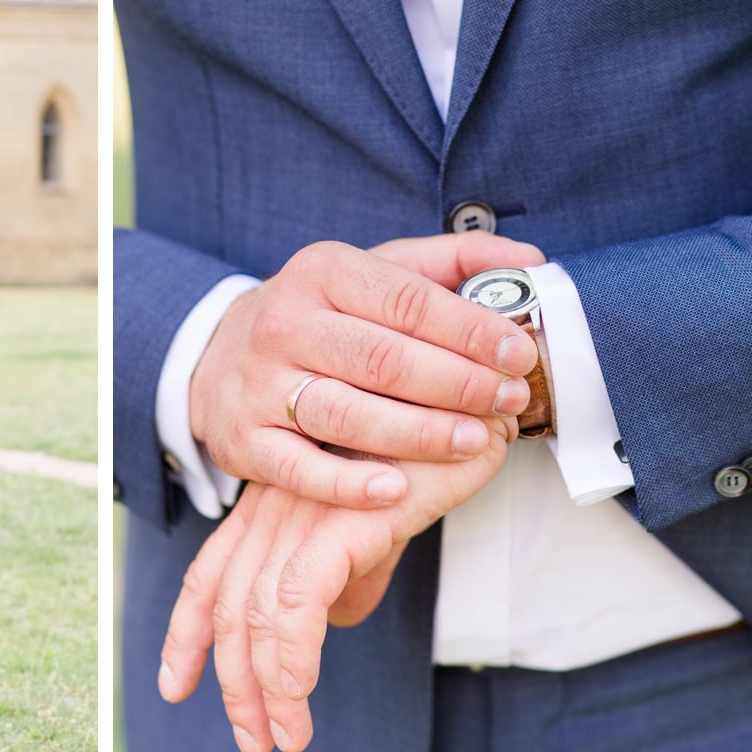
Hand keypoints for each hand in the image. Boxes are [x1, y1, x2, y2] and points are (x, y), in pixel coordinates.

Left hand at [158, 418, 513, 751]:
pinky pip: (297, 597)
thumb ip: (351, 566)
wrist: (472, 401)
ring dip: (266, 686)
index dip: (188, 633)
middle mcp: (272, 506)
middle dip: (232, 681)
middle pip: (228, 605)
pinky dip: (292, 652)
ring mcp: (300, 509)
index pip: (212, 574)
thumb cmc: (425, 455)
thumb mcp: (376, 522)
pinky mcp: (337, 518)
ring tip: (287, 737)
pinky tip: (297, 693)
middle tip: (254, 741)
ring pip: (258, 613)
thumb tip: (338, 619)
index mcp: (272, 505)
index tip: (175, 685)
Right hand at [188, 235, 543, 510]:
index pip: (407, 300)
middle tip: (508, 400)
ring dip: (419, 434)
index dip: (471, 330)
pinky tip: (395, 489)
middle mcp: (285, 322)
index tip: (520, 353)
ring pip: (346, 414)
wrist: (220, 353)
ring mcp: (259, 382)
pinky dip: (347, 484)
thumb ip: (453, 263)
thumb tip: (531, 261)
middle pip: (383, 360)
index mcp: (323, 272)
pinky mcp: (244, 438)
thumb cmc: (322, 315)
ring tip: (474, 441)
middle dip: (458, 384)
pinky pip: (298, 467)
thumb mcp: (375, 271)